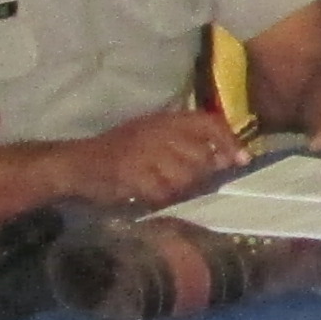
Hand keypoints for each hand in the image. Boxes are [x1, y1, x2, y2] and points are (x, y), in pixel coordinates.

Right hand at [62, 107, 249, 209]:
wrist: (77, 162)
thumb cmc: (120, 151)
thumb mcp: (154, 136)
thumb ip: (190, 144)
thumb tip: (230, 159)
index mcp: (165, 119)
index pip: (208, 123)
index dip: (229, 141)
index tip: (243, 159)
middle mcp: (158, 132)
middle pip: (202, 157)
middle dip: (202, 176)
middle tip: (189, 183)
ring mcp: (145, 153)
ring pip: (185, 178)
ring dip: (180, 190)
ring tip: (163, 189)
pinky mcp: (133, 174)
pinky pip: (162, 193)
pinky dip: (161, 199)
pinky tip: (150, 197)